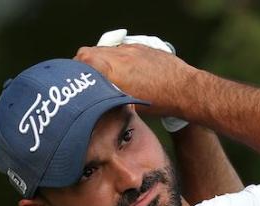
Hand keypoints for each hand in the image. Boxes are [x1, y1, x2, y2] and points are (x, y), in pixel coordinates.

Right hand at [74, 44, 196, 117]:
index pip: (82, 61)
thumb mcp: (127, 103)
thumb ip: (107, 95)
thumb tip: (94, 98)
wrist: (185, 89)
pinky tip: (123, 72)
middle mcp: (119, 55)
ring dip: (100, 62)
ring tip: (104, 77)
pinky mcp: (141, 47)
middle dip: (85, 65)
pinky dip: (116, 59)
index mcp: (112, 69)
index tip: (75, 82)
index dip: (75, 71)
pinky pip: (121, 50)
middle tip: (86, 80)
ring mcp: (131, 49)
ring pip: (105, 51)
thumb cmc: (159, 102)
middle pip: (89, 53)